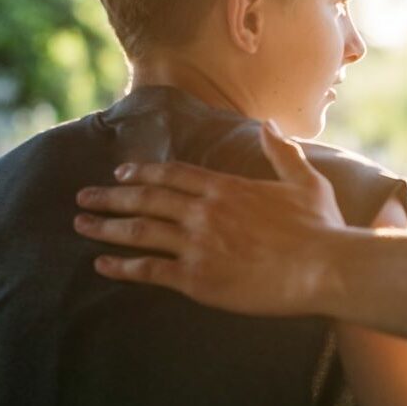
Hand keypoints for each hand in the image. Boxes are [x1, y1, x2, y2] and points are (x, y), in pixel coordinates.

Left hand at [73, 120, 354, 316]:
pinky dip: (123, 267)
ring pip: (140, 231)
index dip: (143, 172)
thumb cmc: (321, 227)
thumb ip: (282, 152)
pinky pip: (150, 270)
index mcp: (227, 188)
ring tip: (81, 224)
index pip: (173, 175)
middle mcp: (205, 212)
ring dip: (106, 227)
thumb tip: (270, 125)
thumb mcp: (306, 180)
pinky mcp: (197, 279)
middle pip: (147, 199)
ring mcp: (198, 246)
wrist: (324, 268)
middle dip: (111, 196)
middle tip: (83, 196)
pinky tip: (102, 264)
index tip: (121, 172)